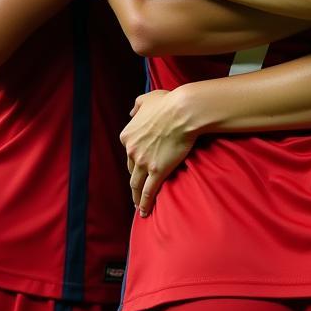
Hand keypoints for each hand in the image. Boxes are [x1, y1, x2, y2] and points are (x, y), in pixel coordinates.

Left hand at [120, 89, 197, 216]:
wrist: (183, 111)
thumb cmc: (168, 102)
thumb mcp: (147, 98)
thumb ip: (137, 106)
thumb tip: (131, 112)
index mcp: (128, 135)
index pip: (129, 151)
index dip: (134, 159)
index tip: (138, 164)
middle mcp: (132, 150)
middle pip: (132, 168)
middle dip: (135, 177)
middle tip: (139, 186)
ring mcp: (143, 162)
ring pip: (136, 184)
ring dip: (136, 196)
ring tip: (137, 205)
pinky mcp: (157, 171)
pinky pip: (148, 192)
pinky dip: (145, 203)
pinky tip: (144, 212)